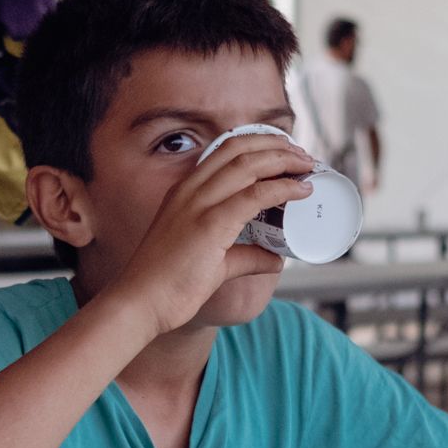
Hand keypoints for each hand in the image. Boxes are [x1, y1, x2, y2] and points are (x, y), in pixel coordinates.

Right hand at [104, 131, 317, 335]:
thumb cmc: (168, 285)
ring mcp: (197, 205)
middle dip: (276, 145)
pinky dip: (282, 188)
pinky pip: (253, 196)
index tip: (285, 153)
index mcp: (184, 191)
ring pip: (247, 164)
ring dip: (283, 159)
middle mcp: (189, 190)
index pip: (225, 151)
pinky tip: (301, 190)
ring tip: (308, 165)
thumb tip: (276, 259)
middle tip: (303, 155)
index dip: (259, 144)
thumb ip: (245, 257)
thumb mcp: (214, 263)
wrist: (140, 303)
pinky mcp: (208, 226)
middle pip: (239, 148)